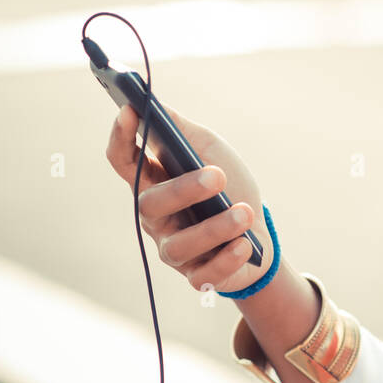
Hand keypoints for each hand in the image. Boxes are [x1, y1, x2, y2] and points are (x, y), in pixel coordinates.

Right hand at [105, 102, 274, 293]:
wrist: (260, 234)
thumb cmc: (230, 188)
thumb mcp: (211, 151)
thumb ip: (183, 131)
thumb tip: (156, 106)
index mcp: (155, 182)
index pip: (123, 161)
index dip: (121, 138)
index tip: (129, 110)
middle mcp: (156, 218)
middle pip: (150, 204)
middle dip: (184, 189)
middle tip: (218, 175)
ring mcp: (173, 249)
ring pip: (178, 245)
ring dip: (215, 228)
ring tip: (244, 214)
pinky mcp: (196, 276)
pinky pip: (203, 274)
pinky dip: (226, 259)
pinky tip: (245, 245)